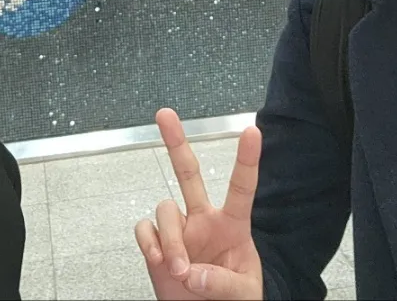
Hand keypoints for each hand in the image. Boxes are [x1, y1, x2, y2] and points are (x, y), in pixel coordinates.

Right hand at [134, 109, 263, 299]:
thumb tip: (194, 273)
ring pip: (165, 209)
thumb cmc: (235, 299)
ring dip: (170, 240)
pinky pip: (144, 229)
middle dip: (176, 143)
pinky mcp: (157, 245)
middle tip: (165, 115)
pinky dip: (149, 244)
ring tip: (178, 269)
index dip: (247, 159)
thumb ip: (222, 283)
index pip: (242, 188)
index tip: (252, 131)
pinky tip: (159, 259)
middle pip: (188, 174)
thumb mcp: (244, 294)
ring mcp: (179, 232)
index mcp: (233, 227)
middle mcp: (203, 221)